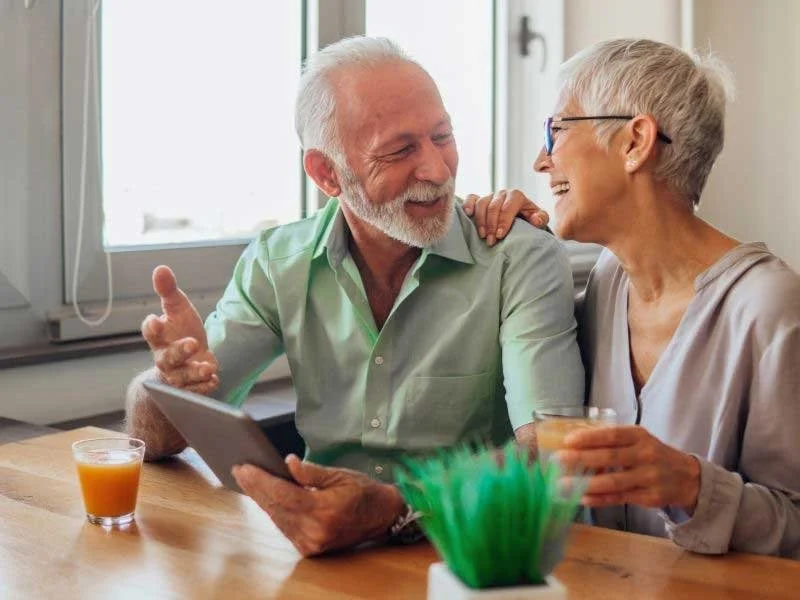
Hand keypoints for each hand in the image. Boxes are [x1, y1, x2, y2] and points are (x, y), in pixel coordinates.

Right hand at [141, 265, 218, 394]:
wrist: (187, 359)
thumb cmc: (180, 330)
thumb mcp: (178, 309)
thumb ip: (168, 291)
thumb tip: (161, 268)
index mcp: (159, 337)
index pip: (151, 332)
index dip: (152, 327)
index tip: (156, 320)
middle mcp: (165, 358)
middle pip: (166, 358)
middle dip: (179, 352)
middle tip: (193, 344)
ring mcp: (177, 374)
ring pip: (181, 377)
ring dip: (195, 373)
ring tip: (208, 367)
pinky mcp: (190, 387)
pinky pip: (195, 390)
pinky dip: (204, 387)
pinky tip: (214, 380)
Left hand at [232, 456, 405, 556]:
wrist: (382, 516)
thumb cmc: (363, 492)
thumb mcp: (340, 475)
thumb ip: (311, 471)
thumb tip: (288, 463)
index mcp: (323, 510)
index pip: (282, 494)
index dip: (261, 480)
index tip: (244, 467)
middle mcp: (315, 530)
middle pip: (275, 507)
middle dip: (255, 488)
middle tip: (240, 470)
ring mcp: (311, 543)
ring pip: (277, 518)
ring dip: (262, 499)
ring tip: (248, 480)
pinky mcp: (310, 549)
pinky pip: (285, 527)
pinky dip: (275, 511)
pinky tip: (265, 497)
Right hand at [463, 189, 549, 245]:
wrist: (521, 219)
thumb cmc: (529, 220)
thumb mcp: (539, 220)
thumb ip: (541, 219)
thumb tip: (535, 219)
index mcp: (516, 196)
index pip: (508, 206)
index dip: (504, 221)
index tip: (501, 236)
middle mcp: (502, 194)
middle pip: (493, 206)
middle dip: (491, 225)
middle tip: (491, 241)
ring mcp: (490, 196)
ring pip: (482, 204)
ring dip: (480, 221)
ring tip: (482, 236)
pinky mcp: (479, 200)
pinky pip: (472, 198)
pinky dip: (468, 205)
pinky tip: (468, 214)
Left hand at [555, 426, 700, 513]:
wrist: (687, 477)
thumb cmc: (651, 454)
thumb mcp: (637, 440)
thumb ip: (612, 441)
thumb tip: (574, 441)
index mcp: (639, 436)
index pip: (612, 435)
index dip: (589, 438)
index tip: (568, 440)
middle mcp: (646, 455)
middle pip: (610, 458)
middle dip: (581, 459)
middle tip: (557, 460)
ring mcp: (648, 478)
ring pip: (613, 482)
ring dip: (585, 484)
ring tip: (562, 484)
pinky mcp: (649, 497)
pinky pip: (619, 498)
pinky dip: (599, 499)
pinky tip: (581, 498)